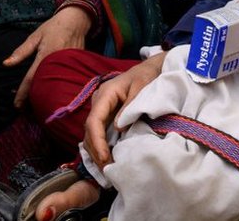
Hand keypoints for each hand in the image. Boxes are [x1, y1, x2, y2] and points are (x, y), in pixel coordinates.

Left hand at [5, 6, 92, 106]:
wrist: (77, 20)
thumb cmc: (53, 27)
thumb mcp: (35, 36)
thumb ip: (21, 52)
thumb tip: (6, 64)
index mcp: (46, 55)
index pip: (32, 78)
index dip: (23, 93)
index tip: (16, 105)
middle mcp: (58, 62)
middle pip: (44, 86)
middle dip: (33, 100)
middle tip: (22, 110)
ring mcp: (68, 65)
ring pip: (55, 86)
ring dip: (44, 97)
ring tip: (33, 108)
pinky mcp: (76, 66)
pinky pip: (64, 80)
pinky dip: (55, 88)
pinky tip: (49, 95)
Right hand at [83, 52, 164, 169]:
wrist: (149, 69)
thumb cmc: (146, 76)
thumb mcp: (142, 88)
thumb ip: (130, 107)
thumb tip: (118, 128)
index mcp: (105, 94)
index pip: (94, 121)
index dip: (97, 141)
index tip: (105, 157)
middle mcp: (98, 102)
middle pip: (89, 130)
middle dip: (95, 151)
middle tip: (106, 170)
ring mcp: (101, 108)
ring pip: (91, 134)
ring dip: (97, 151)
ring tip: (106, 169)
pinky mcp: (106, 115)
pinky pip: (98, 132)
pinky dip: (101, 146)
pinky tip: (107, 159)